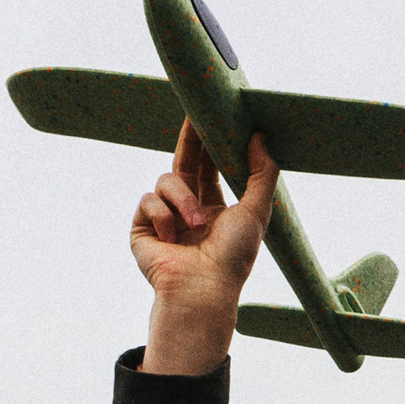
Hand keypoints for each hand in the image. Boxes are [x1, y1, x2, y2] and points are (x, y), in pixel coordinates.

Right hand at [132, 121, 276, 376]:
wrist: (202, 289)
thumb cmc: (233, 257)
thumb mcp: (256, 211)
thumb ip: (262, 173)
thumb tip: (260, 137)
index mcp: (212, 209)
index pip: (208, 167)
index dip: (208, 142)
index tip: (211, 114)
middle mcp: (186, 211)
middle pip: (183, 162)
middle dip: (189, 140)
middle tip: (194, 114)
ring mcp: (163, 219)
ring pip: (165, 180)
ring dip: (181, 198)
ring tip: (194, 223)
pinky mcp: (142, 229)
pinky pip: (148, 201)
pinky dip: (162, 216)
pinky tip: (170, 238)